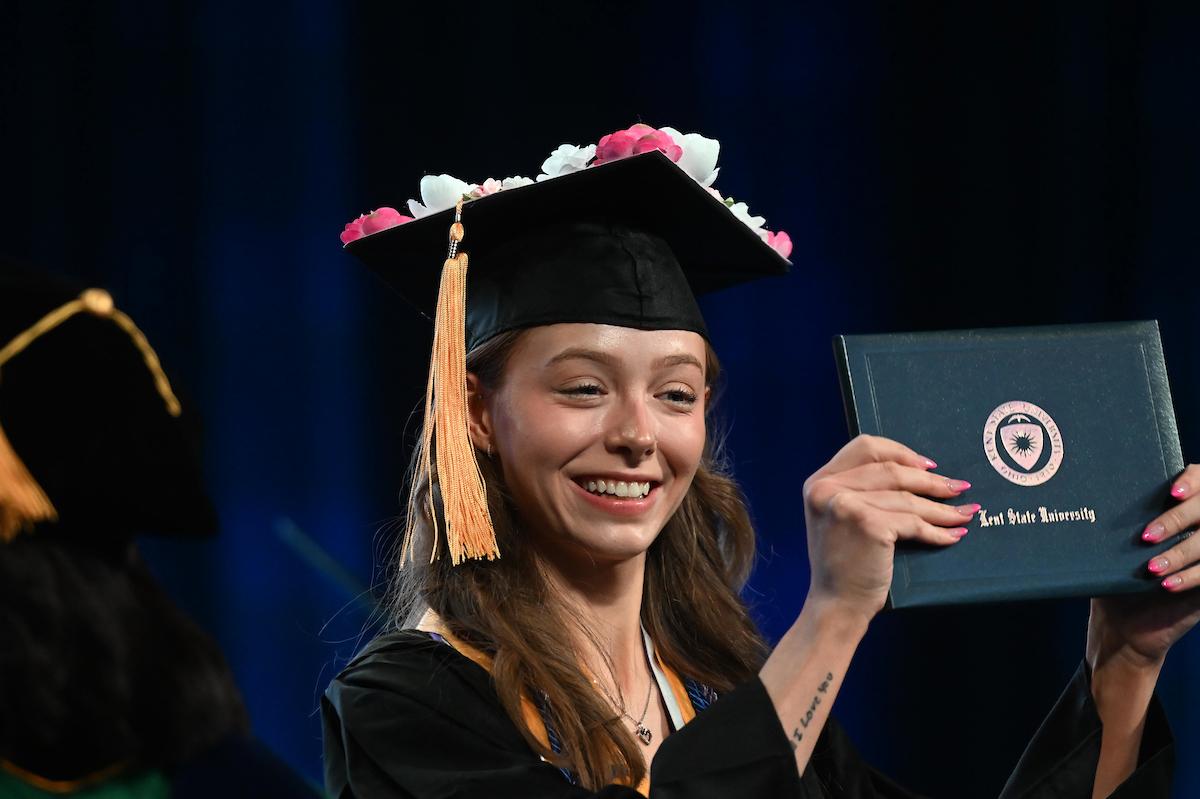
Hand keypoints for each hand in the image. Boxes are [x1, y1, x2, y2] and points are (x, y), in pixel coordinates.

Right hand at [801, 434, 977, 624]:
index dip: (901, 453)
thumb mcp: (839, 518)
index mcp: (819, 482)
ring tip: (965, 513)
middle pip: (892, 470)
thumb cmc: (843, 566)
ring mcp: (846, 504)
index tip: (928, 466)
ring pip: (907, 498)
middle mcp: (827, 488)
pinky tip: (952, 535)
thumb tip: (914, 472)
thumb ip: (859, 492)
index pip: (865, 447)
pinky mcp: (868, 524)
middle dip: (931, 481)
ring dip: (942, 507)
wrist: (836, 605)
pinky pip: (913, 522)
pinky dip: (937, 531)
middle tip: (959, 487)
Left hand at [1088, 463, 1199, 670]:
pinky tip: (1165, 585)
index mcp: (1175, 511)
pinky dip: (1190, 577)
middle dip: (1178, 519)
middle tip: (1147, 536)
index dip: (1194, 481)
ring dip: (1180, 553)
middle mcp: (1196, 530)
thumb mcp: (1111, 546)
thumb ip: (1114, 519)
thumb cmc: (1112, 578)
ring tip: (1151, 568)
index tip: (1172, 492)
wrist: (1121, 627)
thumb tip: (1085, 491)